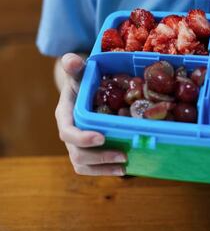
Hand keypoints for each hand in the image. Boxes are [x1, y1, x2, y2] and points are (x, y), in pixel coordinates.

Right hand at [55, 53, 126, 174]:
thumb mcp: (80, 74)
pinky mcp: (87, 151)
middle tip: (122, 154)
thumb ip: (76, 68)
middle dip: (99, 157)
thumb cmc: (83, 82)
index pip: (67, 132)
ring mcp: (77, 145)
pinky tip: (124, 169)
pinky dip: (105, 171)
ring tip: (124, 166)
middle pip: (77, 153)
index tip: (101, 137)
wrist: (83, 92)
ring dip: (103, 168)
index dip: (82, 137)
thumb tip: (71, 59)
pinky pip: (91, 167)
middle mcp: (69, 133)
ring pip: (83, 164)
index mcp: (65, 116)